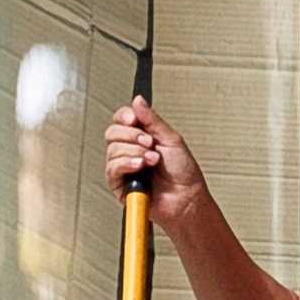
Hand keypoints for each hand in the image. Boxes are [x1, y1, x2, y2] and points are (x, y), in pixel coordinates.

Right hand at [104, 96, 209, 224]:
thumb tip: (138, 100)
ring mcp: (123, 168)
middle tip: (150, 143)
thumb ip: (152, 120)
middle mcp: (129, 151)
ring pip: (112, 150)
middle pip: (112, 133)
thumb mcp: (171, 139)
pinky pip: (112, 168)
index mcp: (140, 138)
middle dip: (132, 135)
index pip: (121, 120)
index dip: (125, 116)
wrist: (187, 198)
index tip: (134, 119)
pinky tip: (140, 167)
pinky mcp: (119, 185)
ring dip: (135, 152)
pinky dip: (126, 163)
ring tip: (152, 160)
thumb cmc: (183, 173)